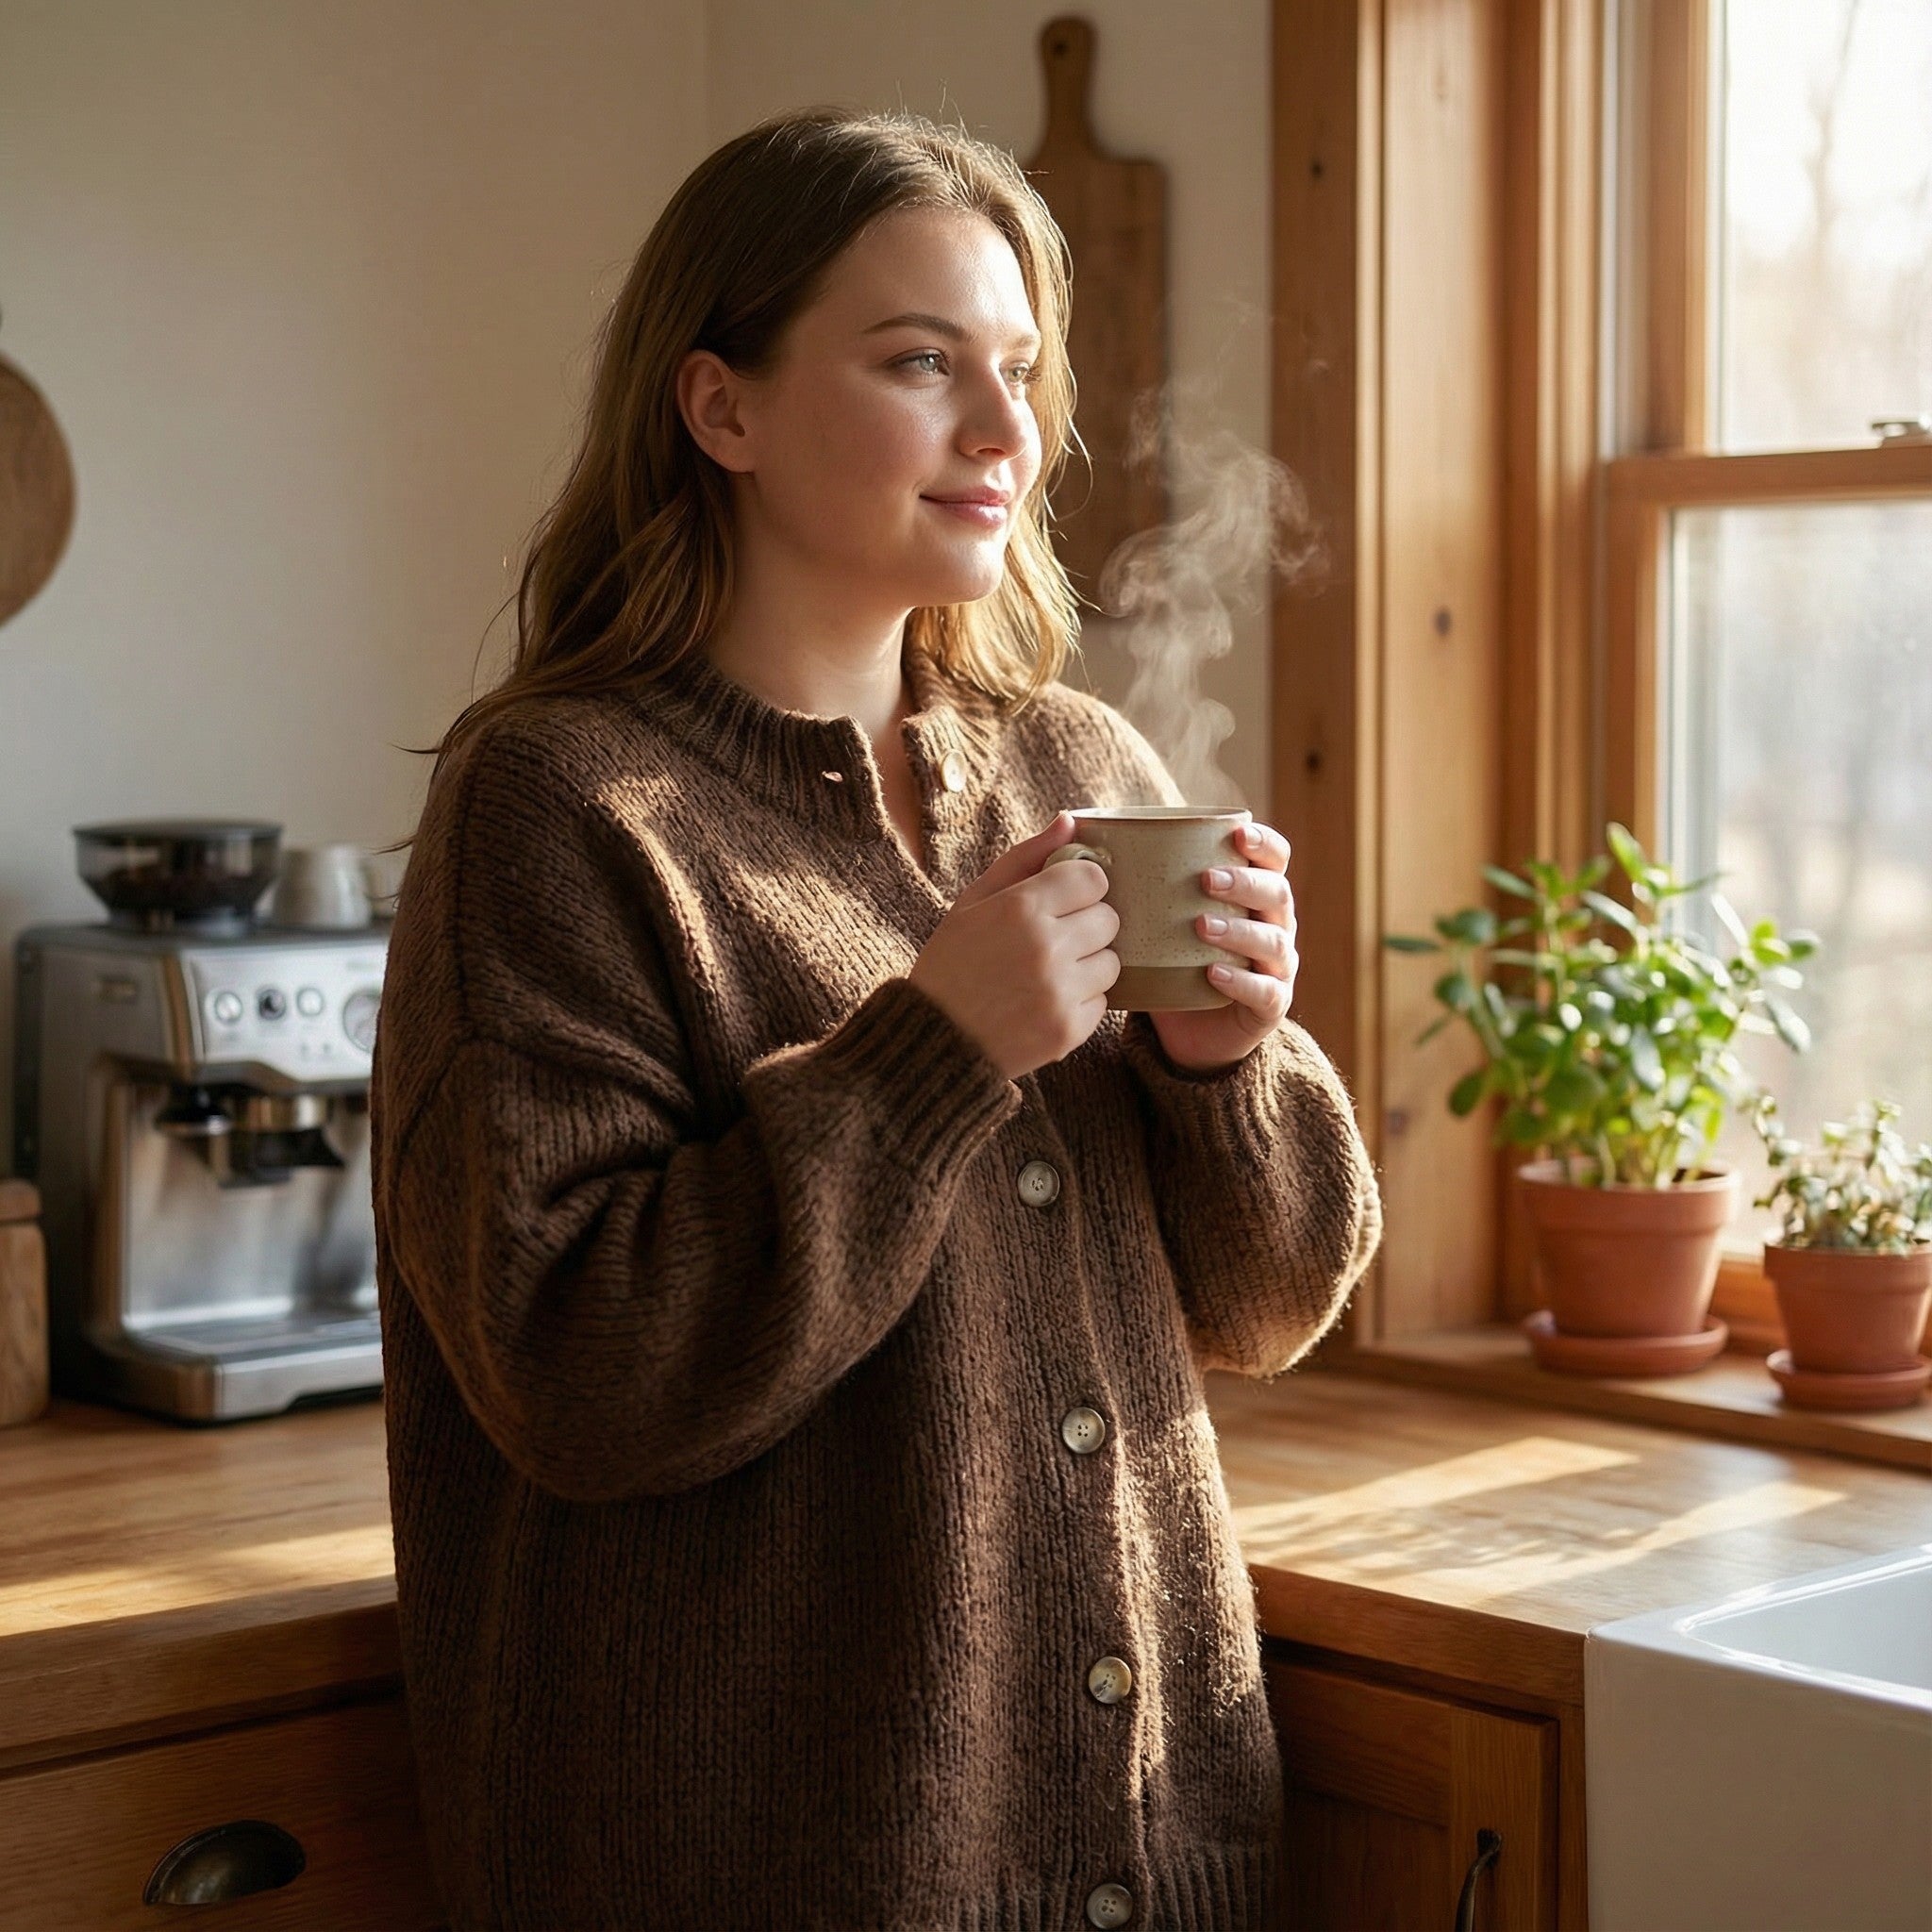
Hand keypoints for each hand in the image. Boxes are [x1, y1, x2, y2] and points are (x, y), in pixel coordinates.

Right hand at [908, 812, 1119, 1080]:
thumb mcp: (973, 900)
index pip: (1093, 878)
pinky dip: (1080, 1002)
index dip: (1080, 887)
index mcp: (1021, 908)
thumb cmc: (952, 962)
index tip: (1062, 900)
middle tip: (1054, 940)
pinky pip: (1103, 1003)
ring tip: (1049, 974)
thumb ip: (1024, 857)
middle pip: (1109, 919)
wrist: (933, 1040)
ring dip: (1088, 965)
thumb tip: (1070, 820)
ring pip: (1112, 962)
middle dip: (1087, 925)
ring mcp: (1060, 992)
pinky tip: (1045, 1003)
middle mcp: (1046, 947)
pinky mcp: (1069, 1031)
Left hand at [1150, 819, 1298, 1073]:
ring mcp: (1276, 968)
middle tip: (1206, 880)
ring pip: (1273, 942)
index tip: (1238, 835)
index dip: (1264, 844)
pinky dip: (1241, 981)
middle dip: (1245, 883)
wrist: (1188, 1033)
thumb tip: (1072, 827)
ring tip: (1202, 926)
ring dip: (1239, 930)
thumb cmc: (1172, 962)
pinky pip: (1265, 991)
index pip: (1274, 861)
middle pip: (1277, 894)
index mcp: (1254, 897)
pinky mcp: (1270, 1006)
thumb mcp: (1156, 920)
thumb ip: (1131, 879)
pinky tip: (1213, 973)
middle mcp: (1274, 926)